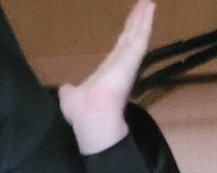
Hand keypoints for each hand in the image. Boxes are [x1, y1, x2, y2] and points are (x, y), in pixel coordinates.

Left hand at [59, 0, 155, 153]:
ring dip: (142, 18)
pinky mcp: (131, 58)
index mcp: (106, 75)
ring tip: (148, 1)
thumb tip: (65, 88)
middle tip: (144, 6)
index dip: (123, 38)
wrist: (92, 118)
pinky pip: (140, 36)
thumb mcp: (70, 98)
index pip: (117, 52)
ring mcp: (127, 62)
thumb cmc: (82, 112)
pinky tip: (150, 6)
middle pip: (129, 40)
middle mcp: (118, 67)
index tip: (129, 27)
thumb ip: (70, 90)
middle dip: (135, 23)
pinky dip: (146, 21)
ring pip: (136, 35)